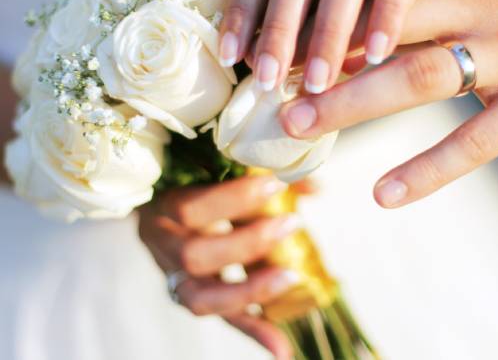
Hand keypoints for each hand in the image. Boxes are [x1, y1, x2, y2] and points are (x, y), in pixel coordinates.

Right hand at [138, 175, 300, 359]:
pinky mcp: (192, 298)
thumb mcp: (213, 174)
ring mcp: (173, 277)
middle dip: (248, 242)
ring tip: (291, 277)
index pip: (189, 209)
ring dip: (251, 290)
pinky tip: (282, 345)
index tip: (275, 184)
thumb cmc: (194, 187)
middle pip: (195, 256)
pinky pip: (220, 318)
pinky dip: (253, 329)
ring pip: (201, 298)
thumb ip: (259, 176)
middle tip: (291, 223)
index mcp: (161, 206)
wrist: (164, 211)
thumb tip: (315, 186)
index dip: (233, 200)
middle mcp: (162, 246)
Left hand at [280, 0, 497, 207]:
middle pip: (382, 28)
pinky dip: (428, 169)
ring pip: (418, 75)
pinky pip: (477, 139)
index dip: (313, 21)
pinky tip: (383, 194)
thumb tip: (325, 34)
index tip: (268, 49)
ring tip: (298, 126)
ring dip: (351, 103)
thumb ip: (401, 3)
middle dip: (318, 59)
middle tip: (266, 89)